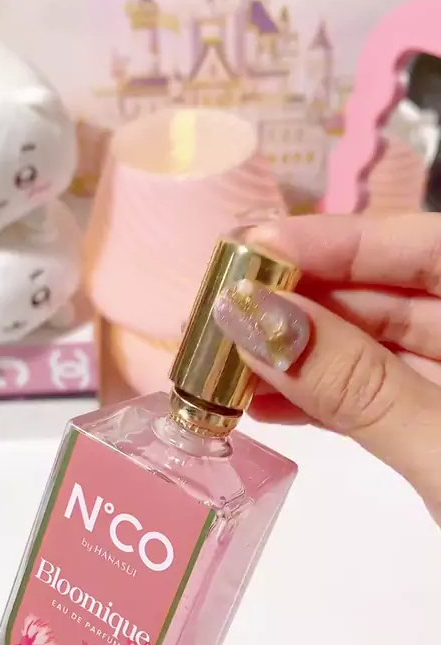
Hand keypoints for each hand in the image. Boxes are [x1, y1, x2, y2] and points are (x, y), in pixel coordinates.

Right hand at [213, 213, 440, 523]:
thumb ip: (357, 387)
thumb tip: (257, 320)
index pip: (430, 248)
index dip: (339, 241)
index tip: (252, 251)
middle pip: (397, 293)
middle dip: (307, 302)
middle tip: (224, 312)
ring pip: (382, 350)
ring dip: (304, 356)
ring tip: (229, 365)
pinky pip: (383, 400)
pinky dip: (326, 401)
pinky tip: (268, 403)